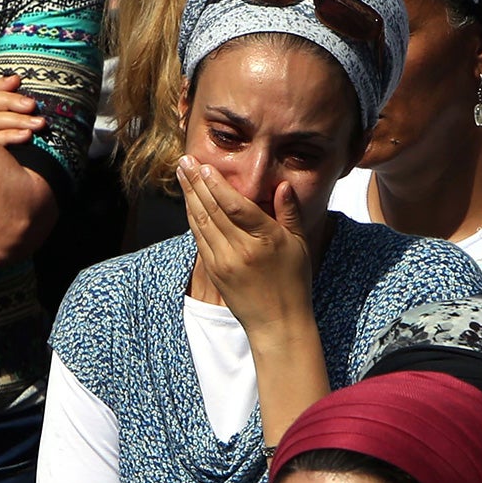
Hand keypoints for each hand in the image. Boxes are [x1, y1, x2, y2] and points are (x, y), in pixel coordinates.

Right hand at [0, 75, 44, 147]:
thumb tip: (16, 79)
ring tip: (38, 123)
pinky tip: (27, 136)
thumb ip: (9, 104)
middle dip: (11, 101)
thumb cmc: (2, 150)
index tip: (17, 80)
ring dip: (16, 119)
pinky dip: (11, 136)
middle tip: (33, 104)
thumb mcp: (6, 123)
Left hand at [178, 155, 314, 335]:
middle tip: (185, 160)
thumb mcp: (299, 245)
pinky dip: (192, 217)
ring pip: (201, 221)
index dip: (216, 184)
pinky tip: (188, 202)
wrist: (277, 322)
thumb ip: (289, 213)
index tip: (204, 166)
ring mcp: (224, 261)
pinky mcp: (214, 271)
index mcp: (265, 240)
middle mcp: (241, 250)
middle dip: (196, 182)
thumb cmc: (293, 282)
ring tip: (181, 174)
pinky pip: (199, 238)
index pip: (235, 206)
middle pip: (213, 209)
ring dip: (189, 196)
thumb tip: (282, 185)